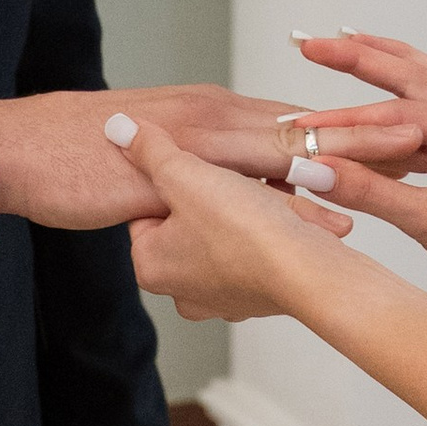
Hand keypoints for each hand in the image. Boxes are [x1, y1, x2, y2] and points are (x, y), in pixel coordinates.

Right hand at [0, 83, 418, 231]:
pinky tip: (338, 217)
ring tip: (414, 162)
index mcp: (213, 112)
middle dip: (375, 133)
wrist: (15, 152)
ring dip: (355, 153)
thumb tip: (223, 191)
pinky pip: (249, 189)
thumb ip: (190, 168)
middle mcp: (216, 115)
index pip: (297, 118)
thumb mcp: (149, 163)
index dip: (354, 127)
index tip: (409, 136)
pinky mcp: (179, 169)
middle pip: (311, 124)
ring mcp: (199, 138)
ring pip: (294, 146)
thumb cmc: (74, 160)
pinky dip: (299, 202)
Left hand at [115, 112, 354, 322]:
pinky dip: (274, 228)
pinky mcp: (261, 294)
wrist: (308, 272)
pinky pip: (261, 249)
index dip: (179, 176)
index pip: (151, 205)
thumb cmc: (243, 231)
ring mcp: (223, 297)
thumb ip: (151, 149)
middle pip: (195, 218)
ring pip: (231, 231)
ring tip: (273, 190)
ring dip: (253, 207)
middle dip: (221, 191)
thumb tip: (118, 128)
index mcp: (152, 266)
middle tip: (239, 175)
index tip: (203, 163)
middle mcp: (183, 290)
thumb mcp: (186, 175)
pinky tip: (289, 213)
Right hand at [284, 35, 426, 340]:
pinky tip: (376, 96)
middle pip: (415, 76)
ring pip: (426, 88)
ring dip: (387, 66)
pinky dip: (397, 102)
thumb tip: (316, 167)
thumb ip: (372, 191)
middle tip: (314, 44)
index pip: (402, 112)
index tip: (304, 126)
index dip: (349, 119)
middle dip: (363, 57)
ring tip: (346, 42)